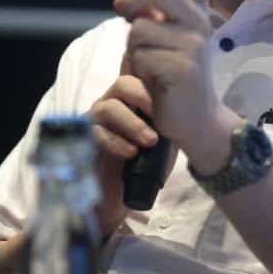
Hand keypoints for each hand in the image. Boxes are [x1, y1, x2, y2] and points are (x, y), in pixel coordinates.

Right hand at [85, 73, 158, 236]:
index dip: (153, 83)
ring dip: (132, 123)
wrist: (123, 196)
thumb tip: (188, 110)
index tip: (170, 100)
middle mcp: (112, 103)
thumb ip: (172, 123)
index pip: (139, 77)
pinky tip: (130, 153)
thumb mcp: (165, 142)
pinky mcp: (84, 140)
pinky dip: (115, 142)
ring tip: (149, 141)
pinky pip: (96, 133)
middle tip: (160, 118)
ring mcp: (95, 120)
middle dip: (143, 98)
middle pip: (123, 84)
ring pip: (108, 108)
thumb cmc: (146, 165)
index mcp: (132, 100)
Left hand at [112, 0, 232, 153]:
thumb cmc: (171, 78)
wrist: (193, 119)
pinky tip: (156, 83)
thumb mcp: (161, 42)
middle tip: (121, 11)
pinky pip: (140, 55)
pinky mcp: (183, 66)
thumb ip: (151, 18)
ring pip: (139, 28)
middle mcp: (198, 22)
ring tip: (151, 67)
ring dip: (133, 49)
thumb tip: (132, 8)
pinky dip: (138, 69)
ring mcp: (193, 44)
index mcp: (194, 12)